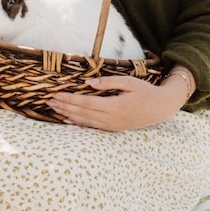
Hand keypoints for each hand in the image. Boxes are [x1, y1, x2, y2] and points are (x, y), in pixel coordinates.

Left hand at [46, 75, 186, 131]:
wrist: (161, 108)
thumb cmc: (146, 92)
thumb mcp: (129, 82)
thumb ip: (108, 82)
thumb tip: (88, 82)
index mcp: (115, 106)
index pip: (86, 103)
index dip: (69, 99)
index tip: (56, 94)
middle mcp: (111, 119)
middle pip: (82, 113)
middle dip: (64, 107)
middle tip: (48, 101)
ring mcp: (112, 126)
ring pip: (85, 121)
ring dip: (68, 114)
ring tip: (53, 109)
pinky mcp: (113, 128)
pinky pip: (91, 127)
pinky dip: (78, 124)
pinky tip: (67, 121)